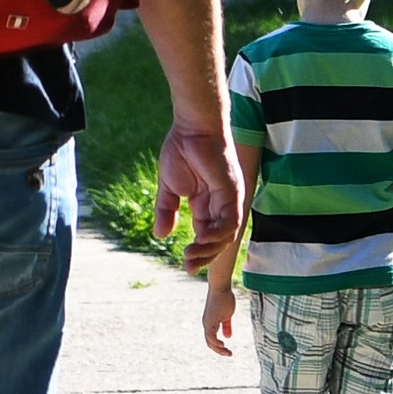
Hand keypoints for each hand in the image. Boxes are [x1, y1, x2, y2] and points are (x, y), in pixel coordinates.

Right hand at [153, 121, 243, 266]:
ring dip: (211, 248)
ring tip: (192, 254)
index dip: (199, 253)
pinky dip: (219, 233)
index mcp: (206, 205)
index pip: (206, 236)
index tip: (186, 266)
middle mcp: (220, 205)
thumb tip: (160, 235)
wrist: (191, 127)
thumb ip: (166, 210)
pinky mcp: (232, 192)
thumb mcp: (169, 187)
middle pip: (219, 240)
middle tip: (189, 266)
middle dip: (205, 257)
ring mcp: (228, 199)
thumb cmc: (181, 150)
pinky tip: (202, 238)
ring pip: (227, 234)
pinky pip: (231, 220)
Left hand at [200, 278, 236, 356]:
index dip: (219, 347)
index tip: (228, 351)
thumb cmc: (224, 298)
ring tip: (228, 353)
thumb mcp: (227, 315)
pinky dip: (215, 342)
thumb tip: (228, 337)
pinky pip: (210, 335)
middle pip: (210, 342)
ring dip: (218, 349)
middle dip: (219, 350)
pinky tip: (222, 345)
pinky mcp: (210, 320)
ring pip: (210, 341)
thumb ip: (227, 326)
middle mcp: (207, 324)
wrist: (220, 287)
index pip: (212, 340)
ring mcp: (207, 322)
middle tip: (229, 354)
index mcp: (210, 323)